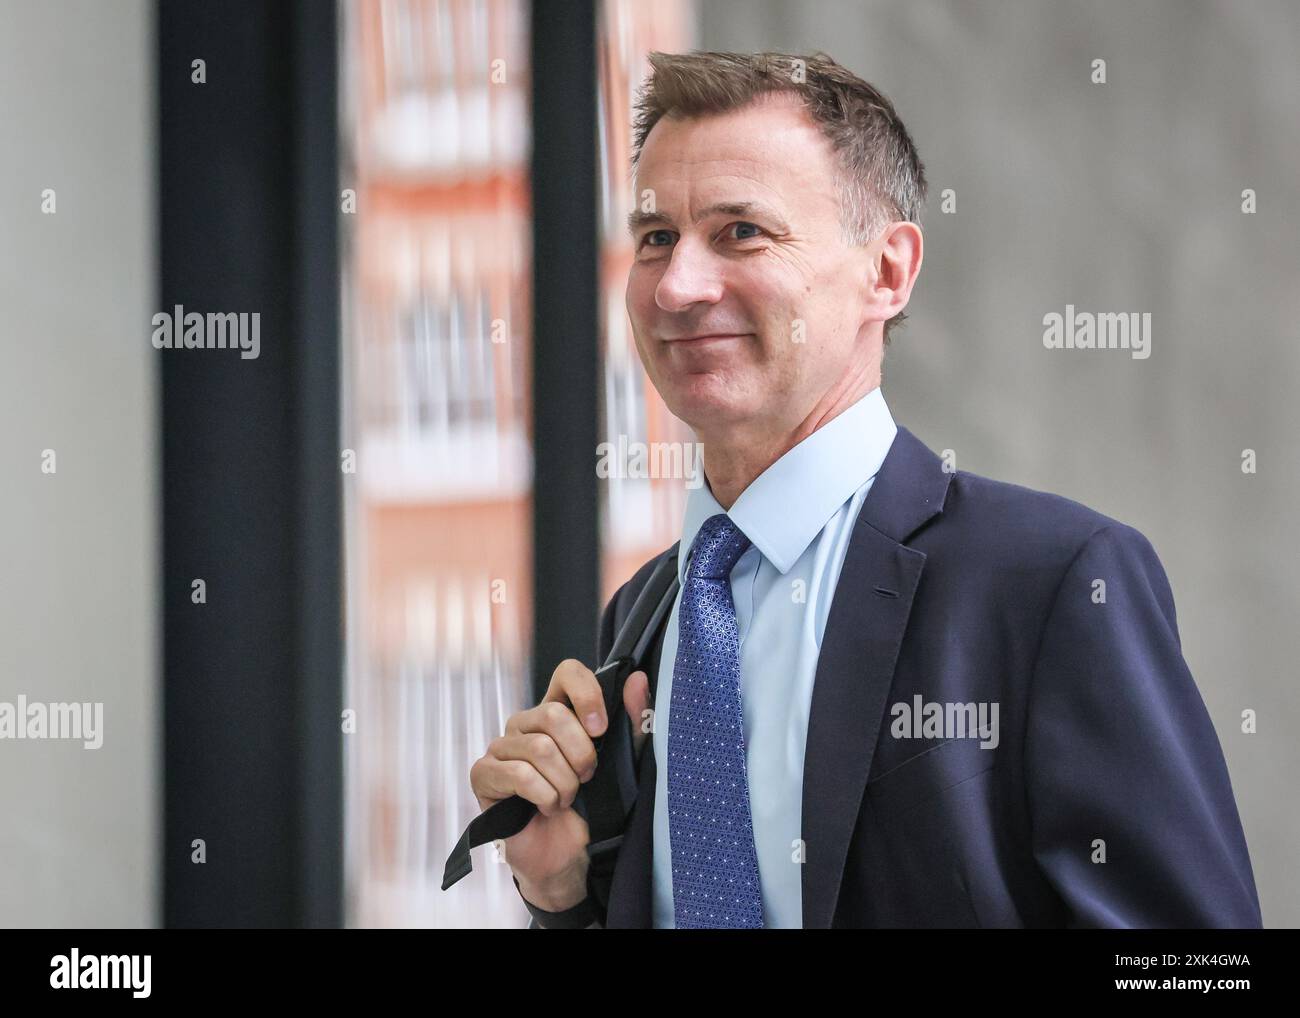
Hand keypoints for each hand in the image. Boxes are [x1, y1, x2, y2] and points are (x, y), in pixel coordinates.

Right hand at [469, 659, 648, 910]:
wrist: (568, 856)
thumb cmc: (591, 808)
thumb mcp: (622, 765)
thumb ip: (632, 723)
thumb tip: (637, 679)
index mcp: (558, 711)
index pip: (567, 672)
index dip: (586, 693)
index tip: (600, 728)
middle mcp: (526, 723)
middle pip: (553, 714)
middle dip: (580, 754)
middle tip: (587, 778)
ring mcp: (501, 747)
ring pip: (539, 748)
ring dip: (564, 783)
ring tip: (566, 799)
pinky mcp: (484, 774)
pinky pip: (519, 774)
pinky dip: (544, 796)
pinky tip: (546, 808)